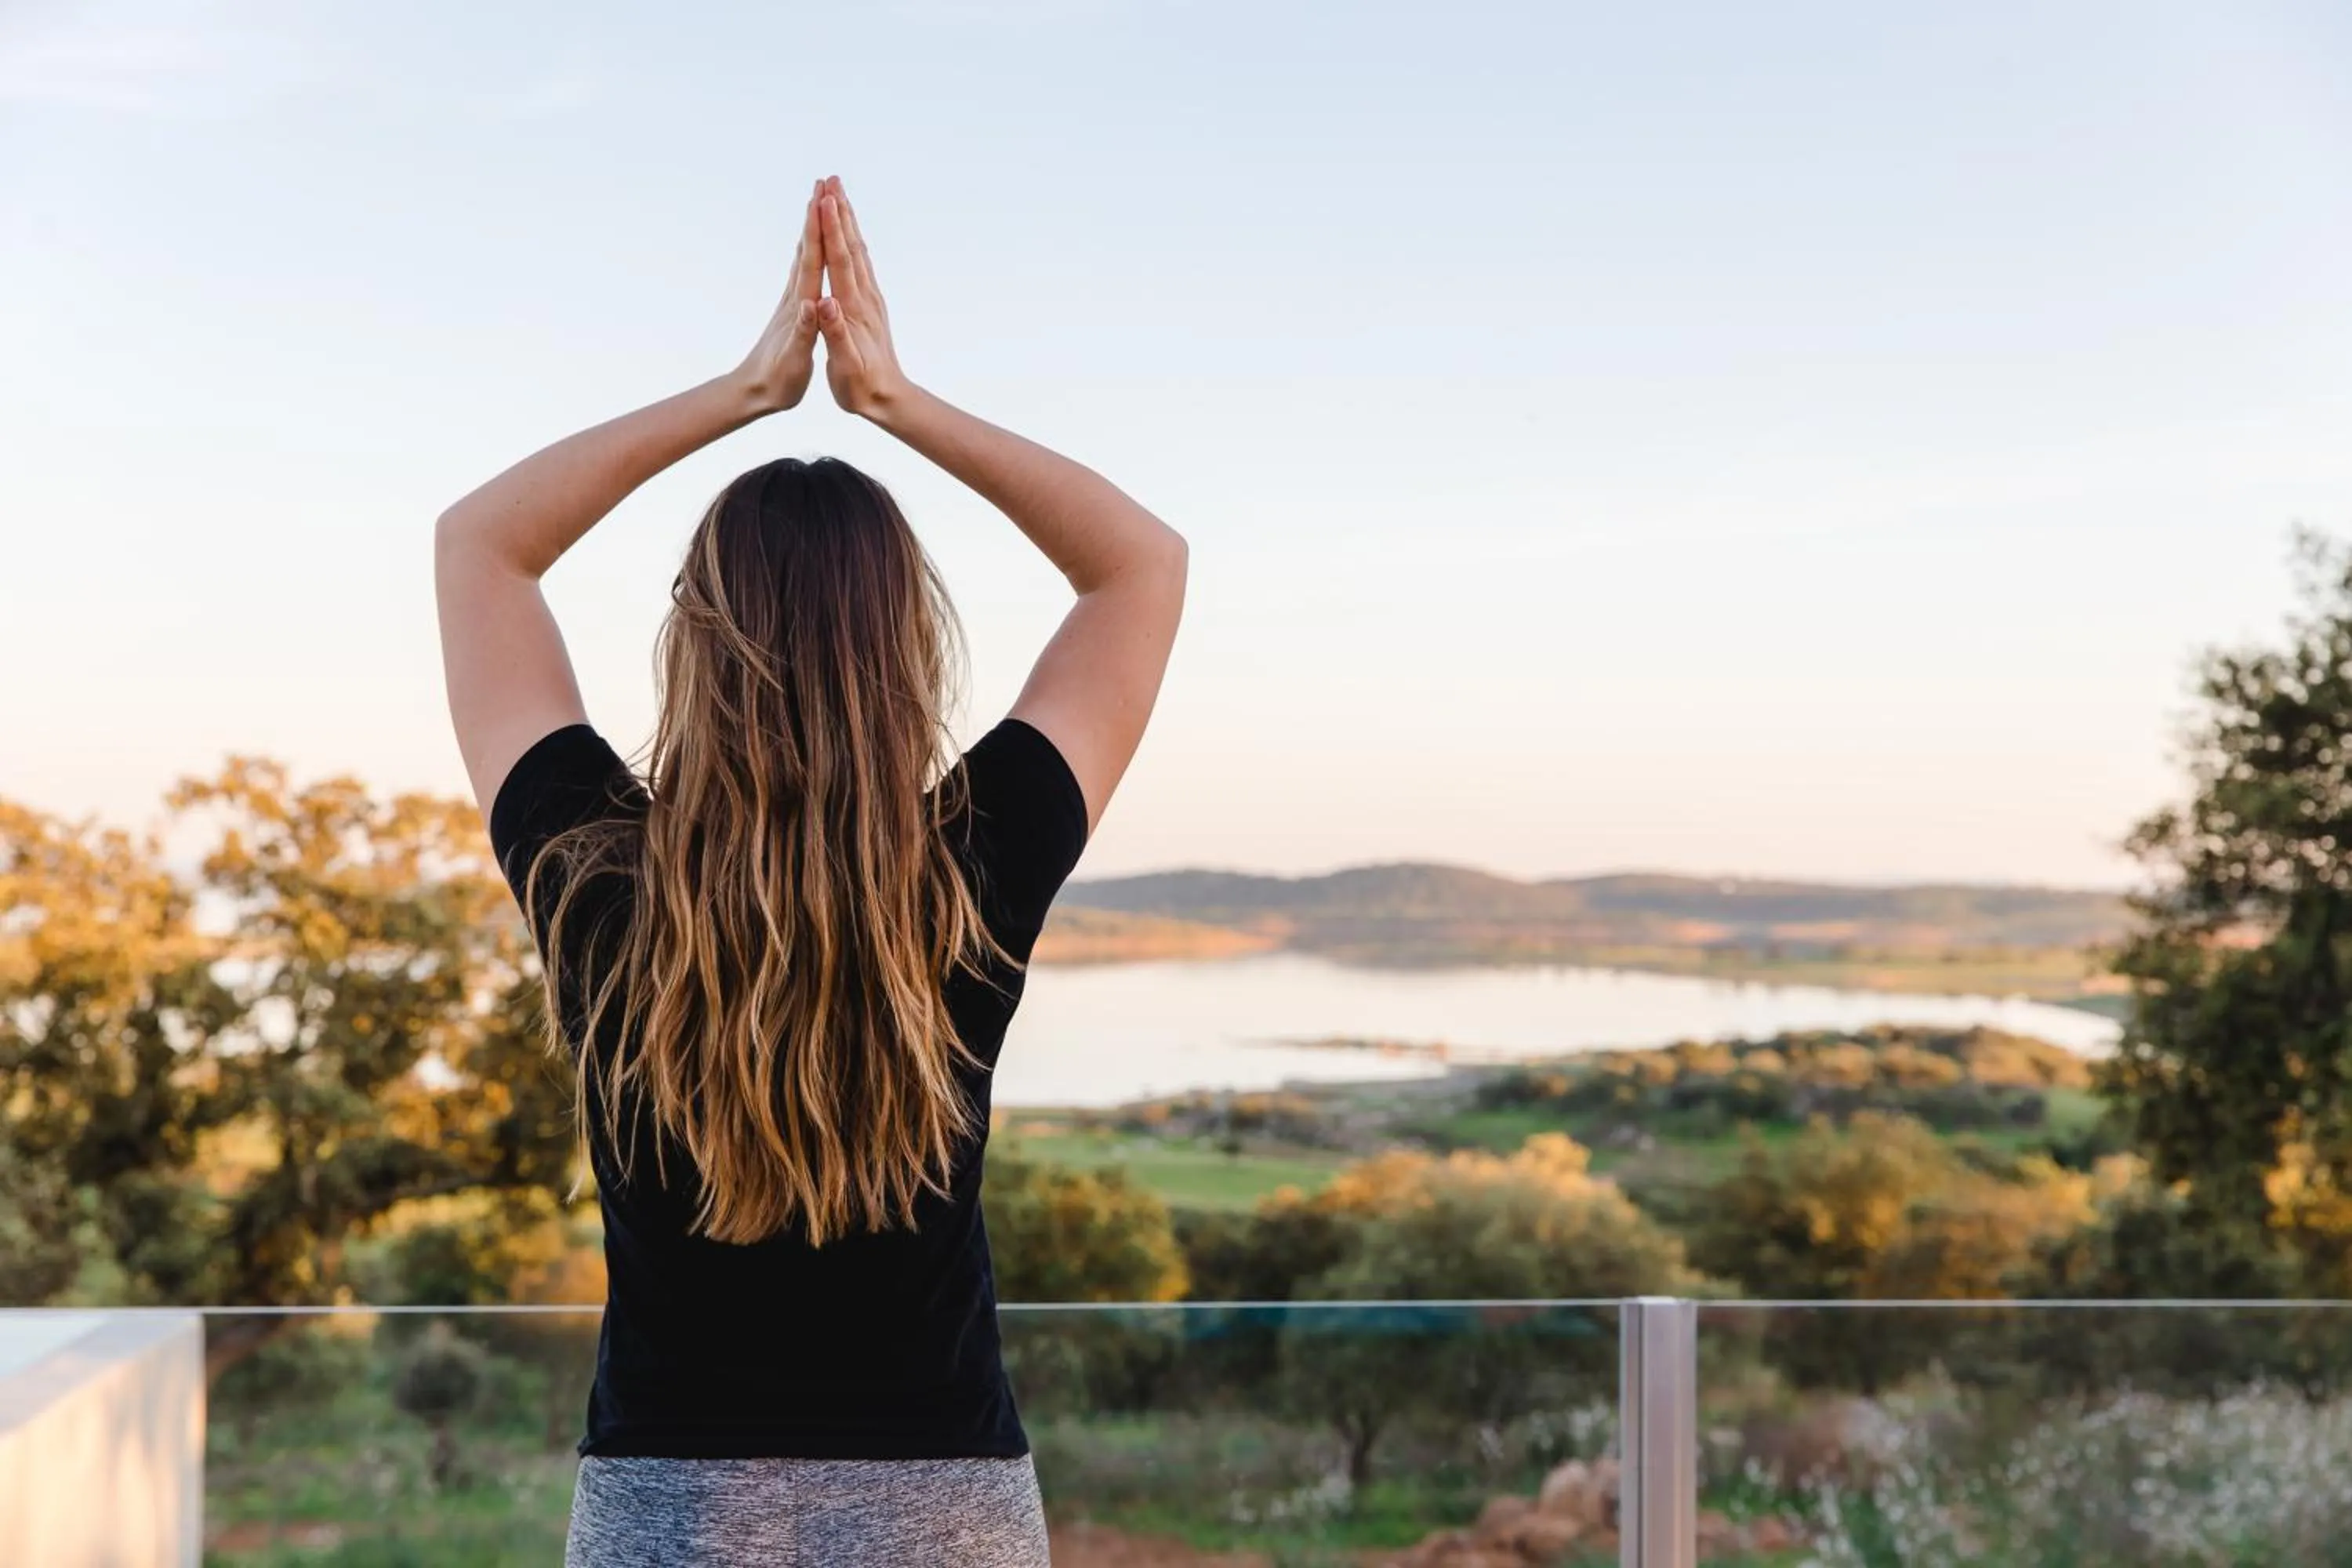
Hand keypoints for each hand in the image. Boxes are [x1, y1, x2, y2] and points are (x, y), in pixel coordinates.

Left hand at [734, 181, 825, 413]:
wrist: (753, 391)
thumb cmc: (778, 381)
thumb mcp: (795, 361)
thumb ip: (804, 332)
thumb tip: (810, 305)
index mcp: (800, 307)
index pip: (811, 260)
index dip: (818, 228)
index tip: (825, 197)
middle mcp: (795, 297)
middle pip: (807, 247)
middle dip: (816, 214)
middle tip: (824, 183)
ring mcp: (793, 301)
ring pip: (805, 254)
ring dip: (813, 227)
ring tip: (819, 201)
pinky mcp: (794, 309)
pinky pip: (805, 270)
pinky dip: (811, 250)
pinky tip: (813, 244)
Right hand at [814, 177, 911, 417]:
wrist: (889, 399)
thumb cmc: (862, 387)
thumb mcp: (846, 365)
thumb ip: (835, 333)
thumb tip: (826, 304)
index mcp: (853, 308)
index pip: (841, 259)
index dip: (830, 229)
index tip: (823, 198)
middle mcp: (865, 297)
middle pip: (851, 245)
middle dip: (839, 212)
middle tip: (831, 179)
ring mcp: (870, 299)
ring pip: (857, 250)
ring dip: (847, 222)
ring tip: (838, 196)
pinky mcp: (870, 305)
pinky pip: (860, 264)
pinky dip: (851, 242)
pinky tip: (849, 236)